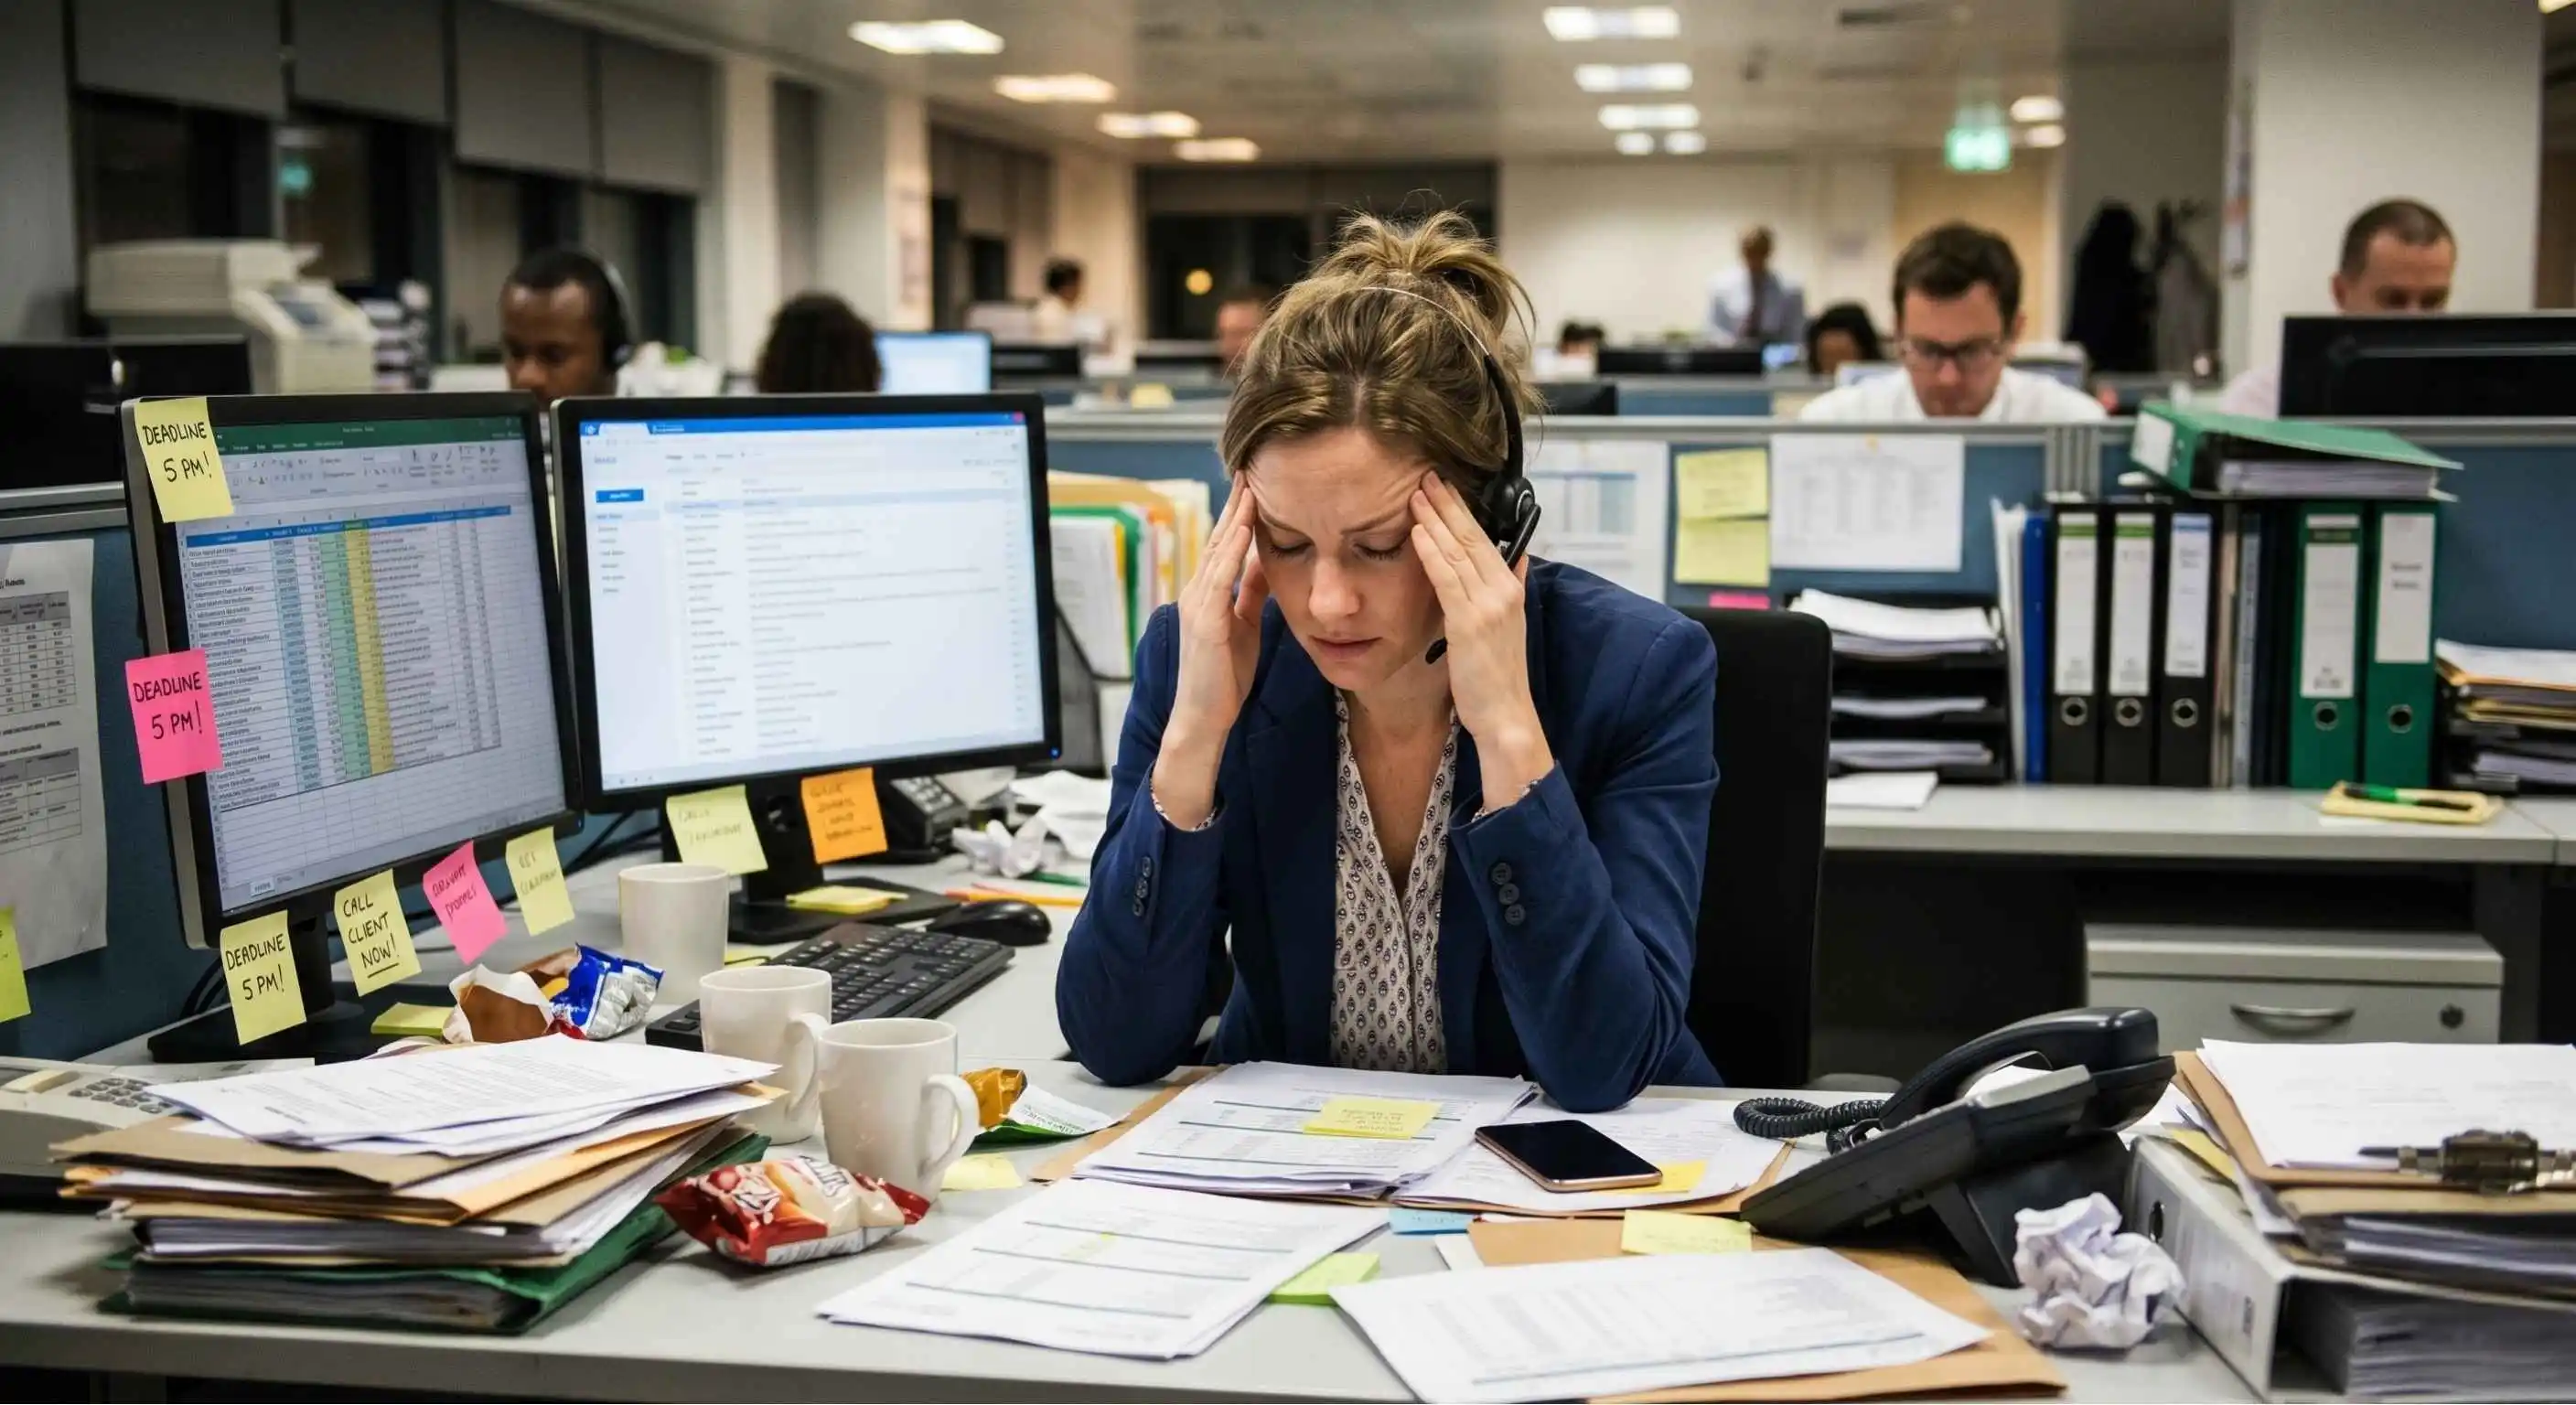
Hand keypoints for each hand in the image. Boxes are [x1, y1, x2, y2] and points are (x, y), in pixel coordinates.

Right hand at [1154, 479, 1269, 825]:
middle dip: (1236, 503)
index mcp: (1209, 593)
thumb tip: (1267, 564)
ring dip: (1235, 517)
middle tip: (1251, 466)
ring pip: (1219, 550)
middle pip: (1221, 538)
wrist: (1205, 717)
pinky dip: (1232, 550)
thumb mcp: (1244, 626)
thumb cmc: (1225, 677)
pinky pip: (1219, 577)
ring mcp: (1199, 604)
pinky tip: (1245, 528)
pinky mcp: (1206, 621)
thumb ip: (1251, 595)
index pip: (1227, 544)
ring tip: (1250, 485)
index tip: (1256, 482)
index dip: (1241, 513)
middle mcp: (1199, 591)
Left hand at [1410, 474, 1553, 808]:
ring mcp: (1489, 604)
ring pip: (1459, 551)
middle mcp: (1504, 590)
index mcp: (1510, 589)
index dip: (1461, 511)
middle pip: (1472, 536)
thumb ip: (1509, 589)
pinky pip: (1448, 578)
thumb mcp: (1505, 626)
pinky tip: (1417, 531)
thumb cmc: (1497, 677)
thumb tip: (1515, 559)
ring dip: (1435, 519)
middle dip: (1448, 503)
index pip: (1484, 539)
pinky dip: (1432, 552)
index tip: (1442, 486)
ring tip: (1415, 492)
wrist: (1506, 716)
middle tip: (1426, 474)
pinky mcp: (1471, 621)